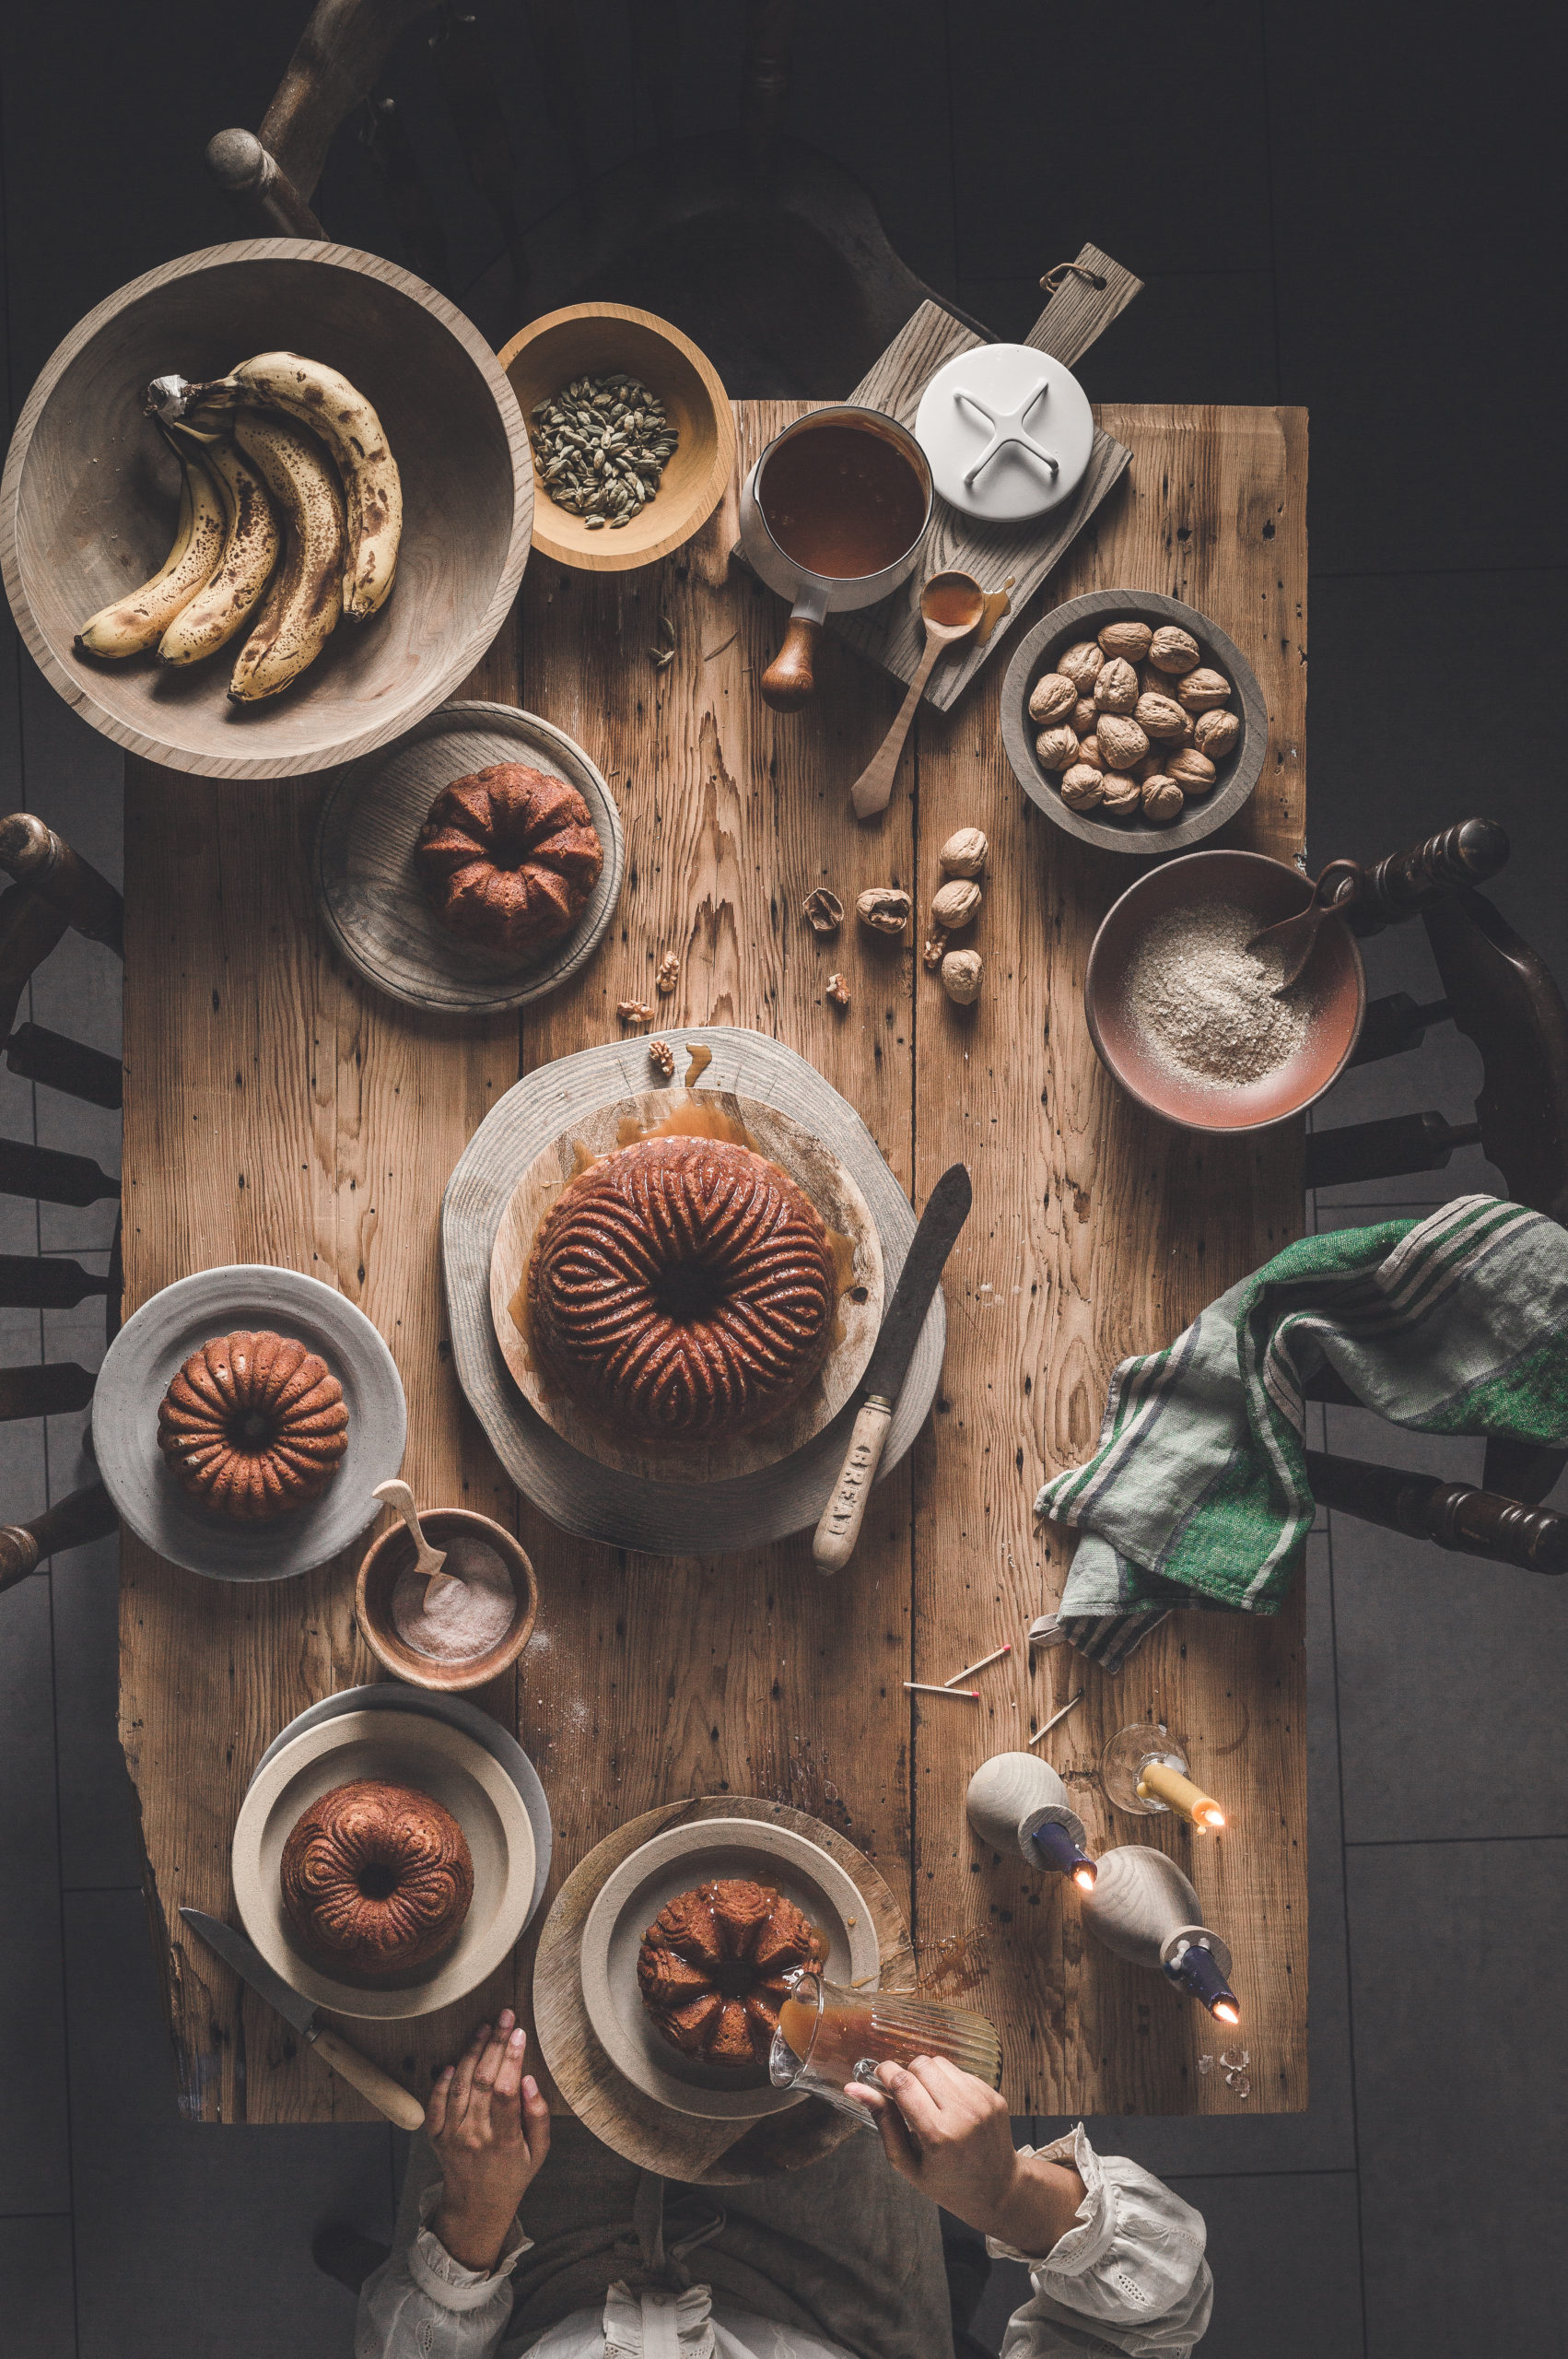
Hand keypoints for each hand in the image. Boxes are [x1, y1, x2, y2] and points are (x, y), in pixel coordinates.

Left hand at [427, 2010, 550, 2271]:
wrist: (477, 2207)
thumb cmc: (513, 2175)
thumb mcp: (538, 2152)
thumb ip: (538, 2116)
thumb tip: (528, 2081)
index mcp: (504, 2142)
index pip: (506, 2093)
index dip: (512, 2060)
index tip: (520, 2033)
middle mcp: (474, 2136)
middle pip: (482, 2081)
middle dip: (496, 2043)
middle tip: (505, 2017)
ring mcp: (452, 2136)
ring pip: (459, 2084)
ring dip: (472, 2052)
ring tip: (485, 2028)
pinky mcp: (436, 2136)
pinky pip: (435, 2103)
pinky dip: (442, 2080)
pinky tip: (453, 2060)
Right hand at [846, 2055, 1083, 2256]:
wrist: (997, 2189)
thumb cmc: (946, 2182)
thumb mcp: (907, 2161)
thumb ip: (883, 2121)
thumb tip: (854, 2088)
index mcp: (938, 2135)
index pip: (904, 2084)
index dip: (885, 2072)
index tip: (879, 2077)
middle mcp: (963, 2113)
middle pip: (921, 2065)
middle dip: (906, 2075)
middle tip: (907, 2099)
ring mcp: (982, 2101)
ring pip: (940, 2062)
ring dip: (927, 2075)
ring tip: (929, 2102)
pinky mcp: (993, 2095)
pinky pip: (959, 2071)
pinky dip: (948, 2082)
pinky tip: (950, 2106)